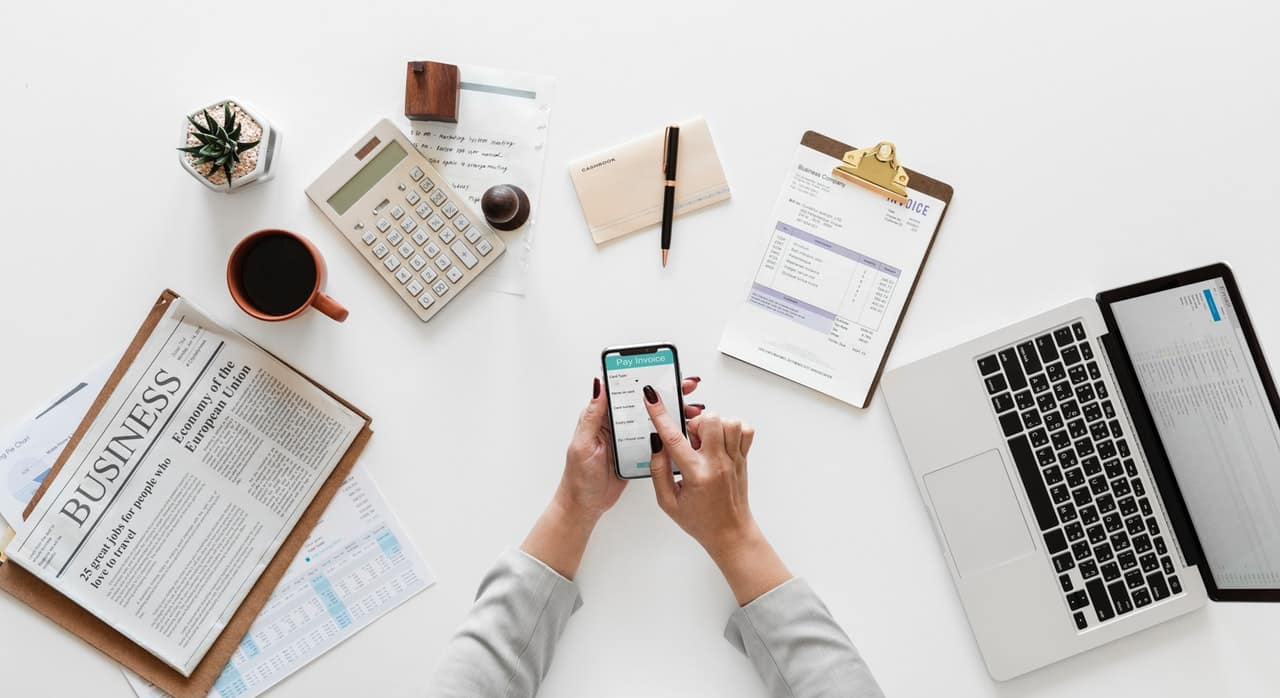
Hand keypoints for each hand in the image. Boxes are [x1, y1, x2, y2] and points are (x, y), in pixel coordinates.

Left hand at [555, 376, 705, 518]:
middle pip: (644, 403)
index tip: (661, 372)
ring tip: (691, 409)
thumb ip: (592, 415)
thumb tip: (598, 384)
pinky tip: (685, 430)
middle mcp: (617, 424)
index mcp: (602, 417)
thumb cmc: (579, 477)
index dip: (643, 379)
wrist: (586, 505)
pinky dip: (672, 434)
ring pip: (654, 419)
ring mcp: (629, 438)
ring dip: (673, 413)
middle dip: (667, 392)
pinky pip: (657, 439)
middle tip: (685, 387)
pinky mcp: (638, 452)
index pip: (625, 390)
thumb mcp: (583, 443)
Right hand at [643, 386, 790, 603]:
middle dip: (694, 423)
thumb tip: (656, 444)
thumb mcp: (667, 502)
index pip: (674, 439)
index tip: (651, 397)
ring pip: (729, 421)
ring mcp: (734, 459)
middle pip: (709, 421)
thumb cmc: (699, 520)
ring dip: (714, 425)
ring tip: (705, 441)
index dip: (660, 415)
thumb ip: (658, 471)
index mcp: (696, 475)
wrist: (730, 533)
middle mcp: (718, 464)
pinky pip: (745, 429)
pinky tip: (721, 441)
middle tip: (690, 440)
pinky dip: (732, 428)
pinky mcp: (744, 458)